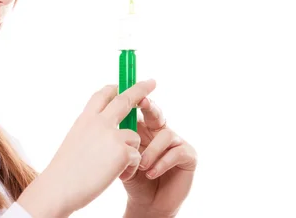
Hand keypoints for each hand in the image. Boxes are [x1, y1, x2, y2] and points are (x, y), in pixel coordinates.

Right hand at [38, 80, 157, 215]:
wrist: (59, 187)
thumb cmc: (65, 172)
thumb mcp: (75, 142)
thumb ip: (92, 132)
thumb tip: (109, 132)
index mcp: (85, 119)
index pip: (102, 95)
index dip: (113, 89)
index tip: (121, 85)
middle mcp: (99, 121)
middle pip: (125, 99)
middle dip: (140, 89)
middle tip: (152, 82)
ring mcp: (112, 134)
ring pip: (135, 137)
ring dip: (130, 153)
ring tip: (112, 170)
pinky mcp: (122, 150)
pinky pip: (137, 157)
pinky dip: (130, 169)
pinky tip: (114, 176)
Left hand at [120, 81, 196, 217]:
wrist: (146, 204)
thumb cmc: (132, 178)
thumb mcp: (121, 156)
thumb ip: (119, 138)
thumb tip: (106, 119)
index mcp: (143, 127)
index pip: (139, 109)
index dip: (133, 99)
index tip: (123, 90)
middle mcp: (160, 130)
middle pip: (156, 112)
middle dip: (149, 106)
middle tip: (142, 102)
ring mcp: (176, 141)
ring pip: (164, 134)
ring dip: (150, 151)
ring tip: (141, 166)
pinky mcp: (188, 155)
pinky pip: (176, 152)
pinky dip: (161, 162)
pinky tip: (151, 173)